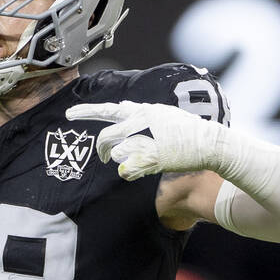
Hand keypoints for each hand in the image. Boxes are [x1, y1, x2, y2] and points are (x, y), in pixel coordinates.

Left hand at [66, 101, 222, 179]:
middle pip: (107, 137)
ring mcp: (147, 140)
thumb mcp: (163, 114)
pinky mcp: (153, 158)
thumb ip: (141, 112)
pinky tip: (139, 171)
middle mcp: (141, 123)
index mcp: (143, 112)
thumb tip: (123, 107)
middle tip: (103, 157)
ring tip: (135, 160)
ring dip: (122, 159)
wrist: (210, 144)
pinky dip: (130, 172)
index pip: (108, 110)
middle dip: (102, 149)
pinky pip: (128, 170)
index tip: (69, 114)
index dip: (86, 111)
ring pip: (117, 153)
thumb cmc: (188, 131)